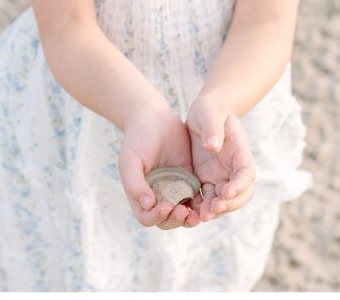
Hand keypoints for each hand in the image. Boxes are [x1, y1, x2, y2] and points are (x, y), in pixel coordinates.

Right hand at [118, 103, 200, 228]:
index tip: (166, 206)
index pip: (147, 217)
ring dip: (190, 217)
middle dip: (175, 220)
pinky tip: (208, 199)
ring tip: (198, 214)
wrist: (154, 118)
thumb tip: (147, 205)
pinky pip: (196, 196)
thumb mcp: (130, 160)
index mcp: (140, 195)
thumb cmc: (137, 140)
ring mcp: (174, 189)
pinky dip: (201, 202)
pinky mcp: (189, 179)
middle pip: (167, 220)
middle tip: (184, 212)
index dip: (156, 217)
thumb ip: (134, 183)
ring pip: (184, 212)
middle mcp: (157, 196)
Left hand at [186, 92, 256, 221]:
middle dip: (229, 205)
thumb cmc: (210, 111)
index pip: (246, 174)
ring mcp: (220, 177)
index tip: (226, 192)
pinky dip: (200, 209)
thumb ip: (213, 129)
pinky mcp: (206, 181)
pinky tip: (189, 213)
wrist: (203, 114)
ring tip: (199, 217)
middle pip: (241, 194)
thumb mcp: (210, 114)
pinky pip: (206, 200)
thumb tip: (213, 147)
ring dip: (214, 211)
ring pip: (224, 202)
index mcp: (239, 153)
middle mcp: (232, 169)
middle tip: (212, 210)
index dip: (239, 185)